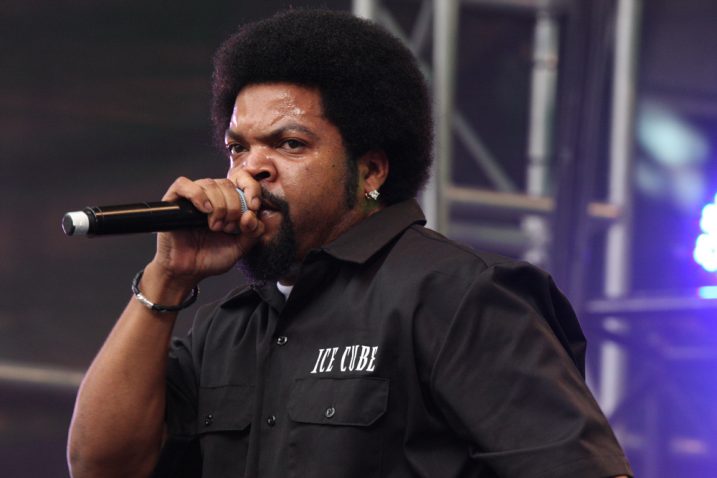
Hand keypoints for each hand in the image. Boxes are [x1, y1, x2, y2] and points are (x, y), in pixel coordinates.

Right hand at [147, 176, 264, 288]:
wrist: (187, 272)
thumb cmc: (210, 258)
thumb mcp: (240, 247)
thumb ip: (254, 232)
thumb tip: (256, 214)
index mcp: (229, 202)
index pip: (243, 180)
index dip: (252, 189)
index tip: (254, 207)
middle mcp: (211, 197)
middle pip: (227, 184)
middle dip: (233, 207)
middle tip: (228, 228)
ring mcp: (192, 198)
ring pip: (209, 184)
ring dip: (218, 205)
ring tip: (215, 226)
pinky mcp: (173, 201)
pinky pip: (184, 185)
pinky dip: (197, 195)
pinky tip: (204, 210)